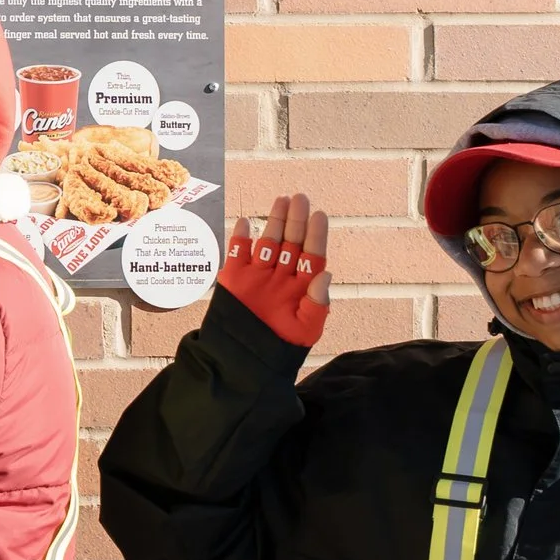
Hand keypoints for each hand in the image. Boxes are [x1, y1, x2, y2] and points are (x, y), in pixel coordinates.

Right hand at [216, 193, 332, 348]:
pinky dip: (240, 238)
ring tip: (281, 201)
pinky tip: (246, 222)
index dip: (316, 235)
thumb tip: (326, 273)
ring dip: (273, 222)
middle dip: (295, 220)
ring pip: (267, 242)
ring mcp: (257, 275)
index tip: (319, 216)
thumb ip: (317, 303)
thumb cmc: (280, 347)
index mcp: (301, 287)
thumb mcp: (306, 329)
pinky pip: (237, 252)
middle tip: (300, 198)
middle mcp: (281, 277)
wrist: (243, 360)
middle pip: (291, 242)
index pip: (311, 255)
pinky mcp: (234, 278)